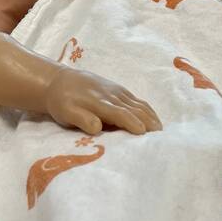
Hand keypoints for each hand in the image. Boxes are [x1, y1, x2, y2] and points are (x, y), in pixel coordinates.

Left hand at [43, 68, 161, 134]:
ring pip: (139, 104)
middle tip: (162, 139)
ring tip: (161, 132)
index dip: (133, 123)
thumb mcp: (65, 112)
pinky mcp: (119, 90)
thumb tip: (97, 127)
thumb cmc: (62, 102)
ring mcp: (117, 91)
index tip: (144, 134)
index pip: (120, 114)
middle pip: (135, 109)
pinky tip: (154, 120)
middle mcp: (112, 95)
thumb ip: (81, 119)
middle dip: (149, 122)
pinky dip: (148, 110)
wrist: (60, 80)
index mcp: (99, 102)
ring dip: (152, 117)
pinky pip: (138, 100)